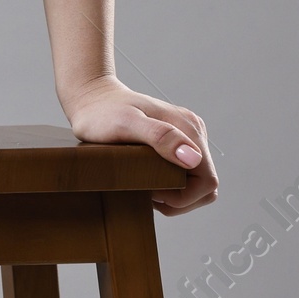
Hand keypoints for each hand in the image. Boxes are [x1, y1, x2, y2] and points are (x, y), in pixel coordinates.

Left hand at [60, 76, 217, 215]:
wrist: (91, 98)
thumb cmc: (102, 112)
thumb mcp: (126, 123)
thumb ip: (160, 137)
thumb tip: (192, 158)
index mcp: (187, 128)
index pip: (207, 180)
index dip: (183, 196)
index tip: (153, 190)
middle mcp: (192, 131)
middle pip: (206, 185)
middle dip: (181, 199)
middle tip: (149, 192)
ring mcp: (185, 136)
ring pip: (197, 183)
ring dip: (177, 195)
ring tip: (148, 187)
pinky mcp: (176, 142)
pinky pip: (186, 174)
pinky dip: (171, 186)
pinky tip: (149, 179)